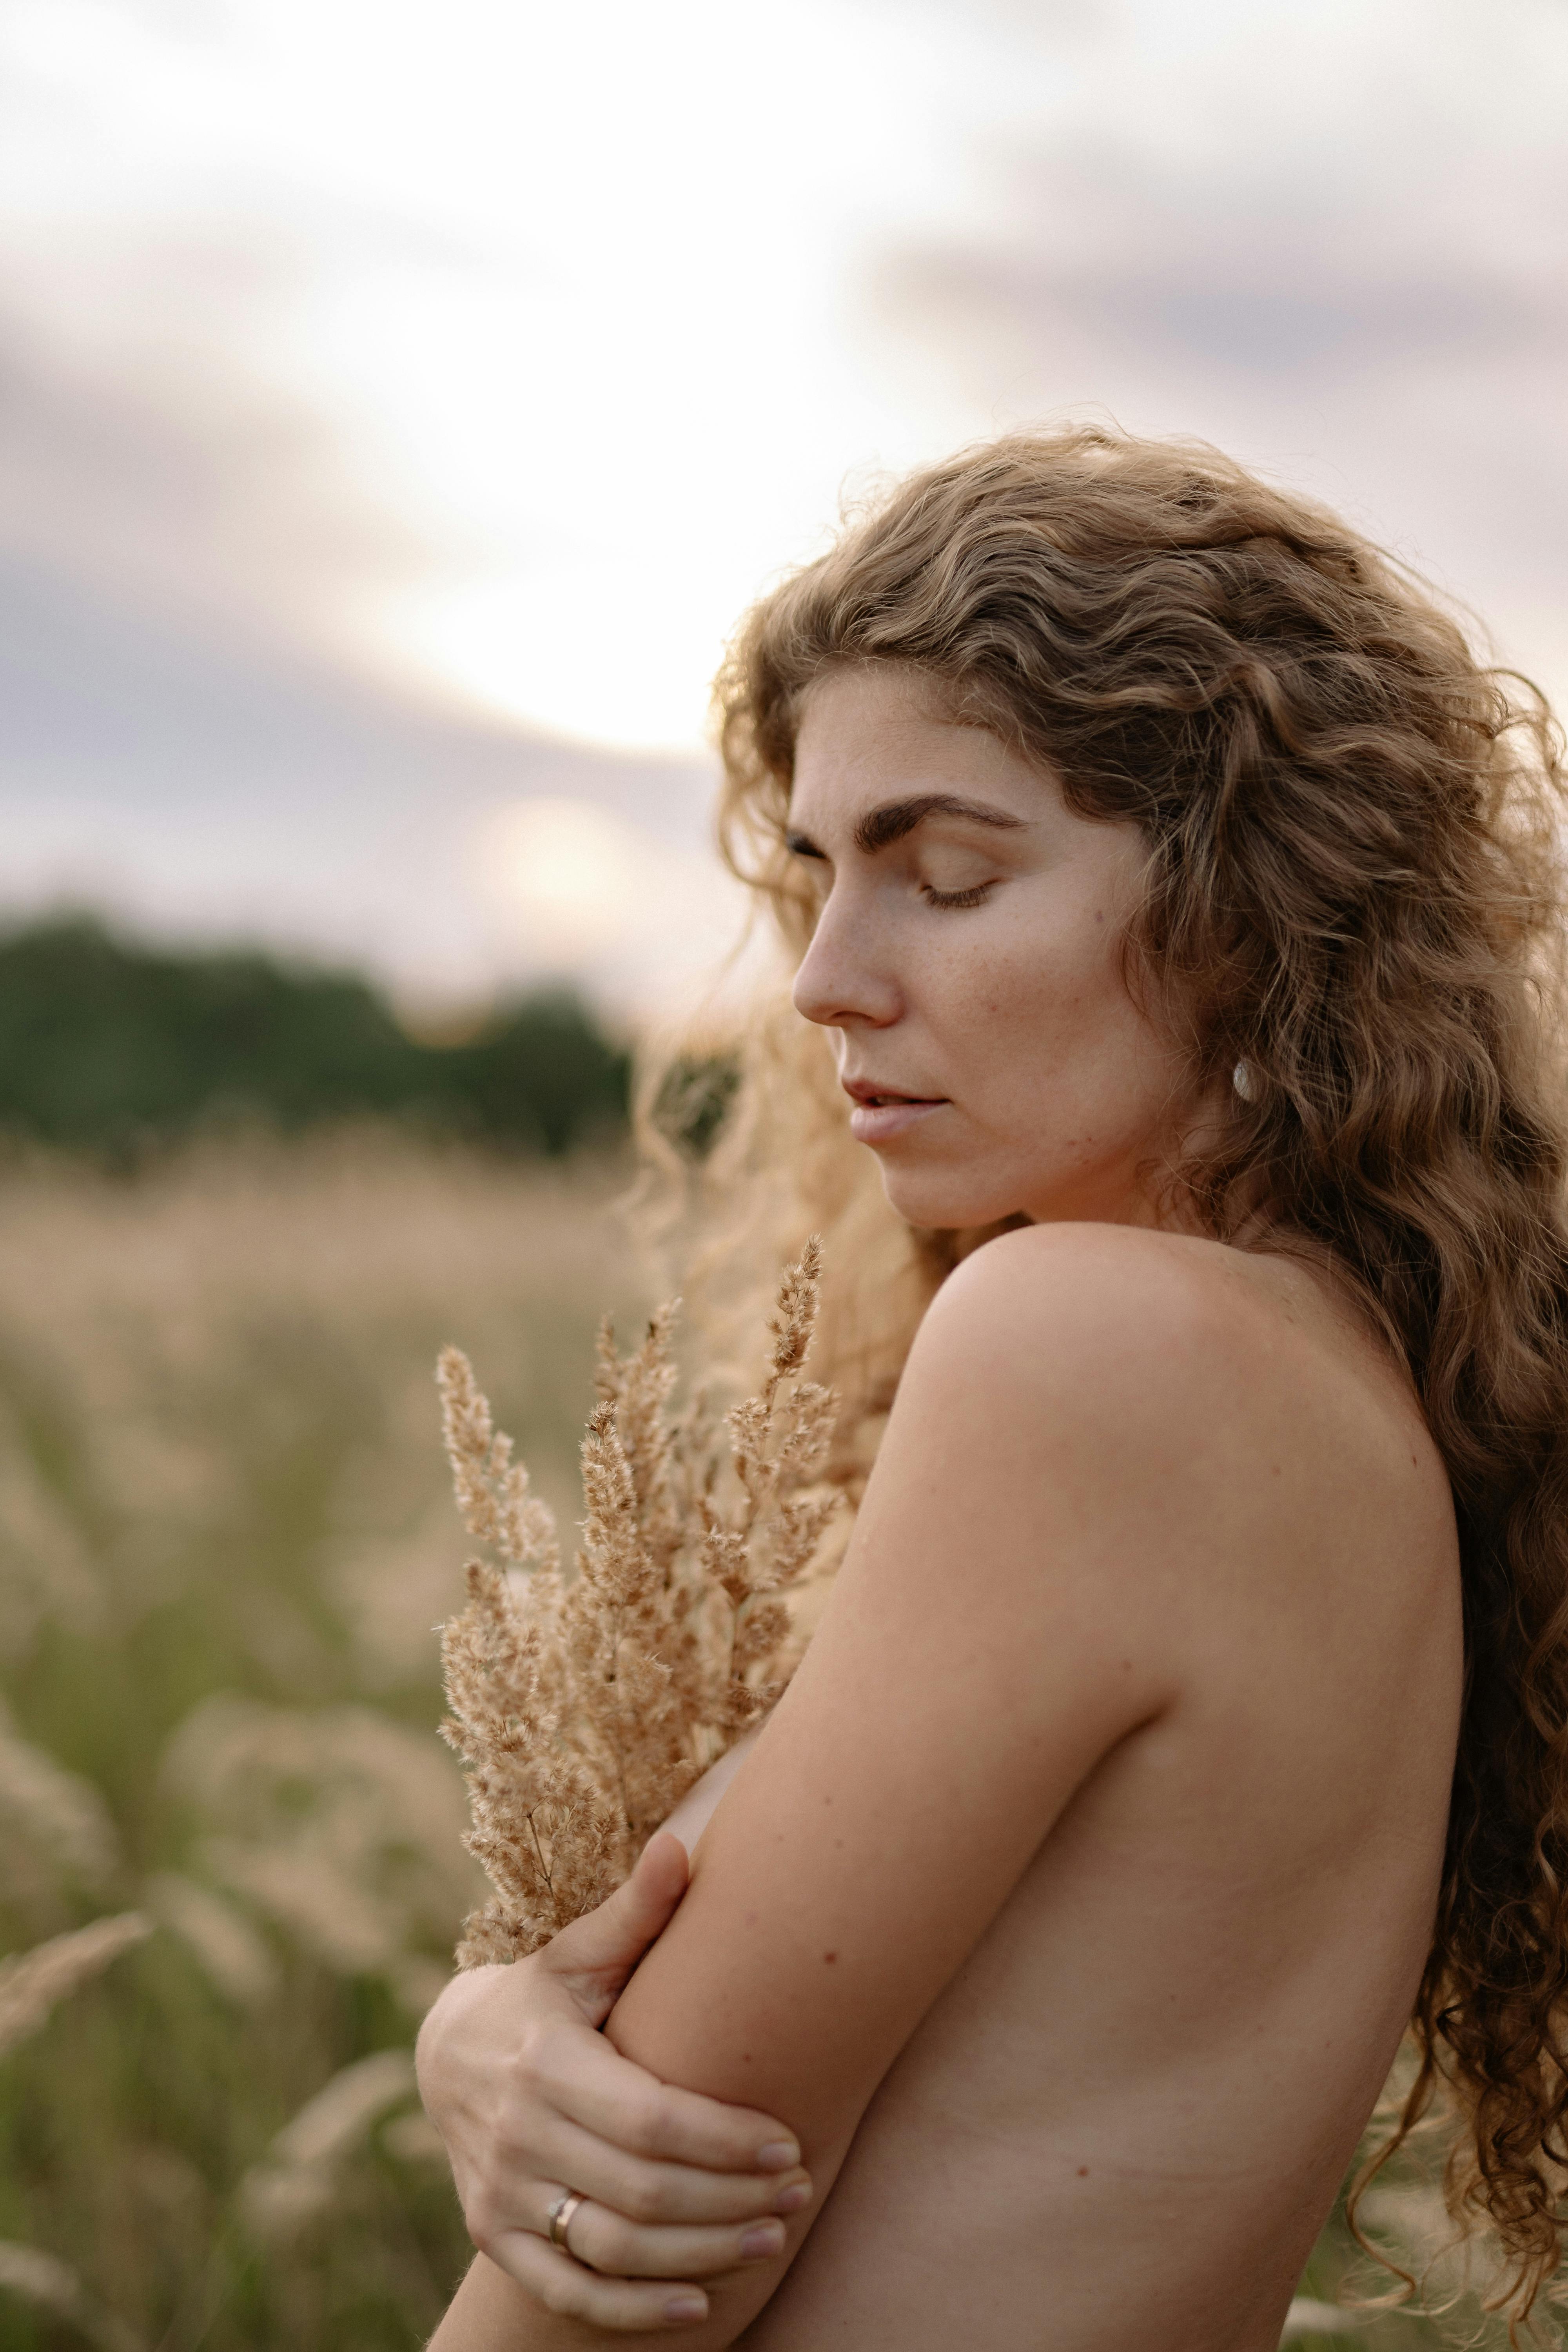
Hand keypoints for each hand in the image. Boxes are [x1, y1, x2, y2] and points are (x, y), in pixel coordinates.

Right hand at [416, 1834, 813, 2330]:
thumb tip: (681, 1847)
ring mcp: (503, 2194)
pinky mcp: (495, 2237)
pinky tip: (699, 2305)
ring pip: (614, 2248)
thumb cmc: (541, 2000)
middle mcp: (519, 2135)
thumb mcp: (577, 1954)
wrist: (447, 2054)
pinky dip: (634, 2309)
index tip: (789, 2143)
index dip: (725, 2140)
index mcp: (546, 2064)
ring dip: (701, 2253)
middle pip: (644, 2191)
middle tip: (798, 2192)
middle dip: (731, 2199)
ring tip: (770, 2237)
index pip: (651, 2121)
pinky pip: (568, 2291)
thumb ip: (635, 1912)